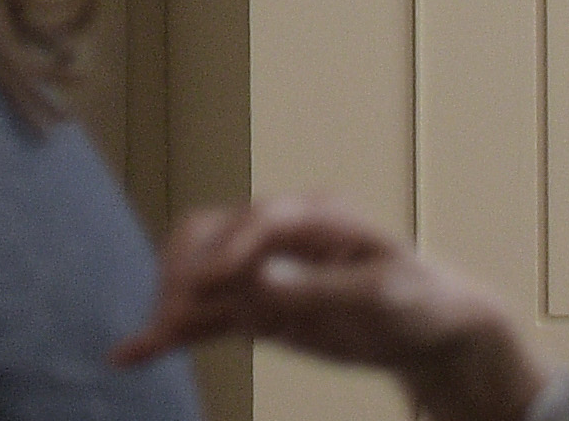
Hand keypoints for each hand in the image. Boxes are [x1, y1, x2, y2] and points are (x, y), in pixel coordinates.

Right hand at [124, 199, 547, 420]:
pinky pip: (203, 316)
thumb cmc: (421, 300)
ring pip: (195, 275)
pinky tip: (134, 351)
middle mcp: (276, 234)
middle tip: (176, 317)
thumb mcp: (382, 296)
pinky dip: (169, 331)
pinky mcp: (254, 305)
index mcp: (316, 216)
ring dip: (170, 304)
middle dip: (187, 275)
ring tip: (152, 338)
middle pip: (209, 237)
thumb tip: (260, 279)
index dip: (230, 249)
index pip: (259, 220)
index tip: (208, 283)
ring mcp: (260, 268)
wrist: (435, 332)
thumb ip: (321, 289)